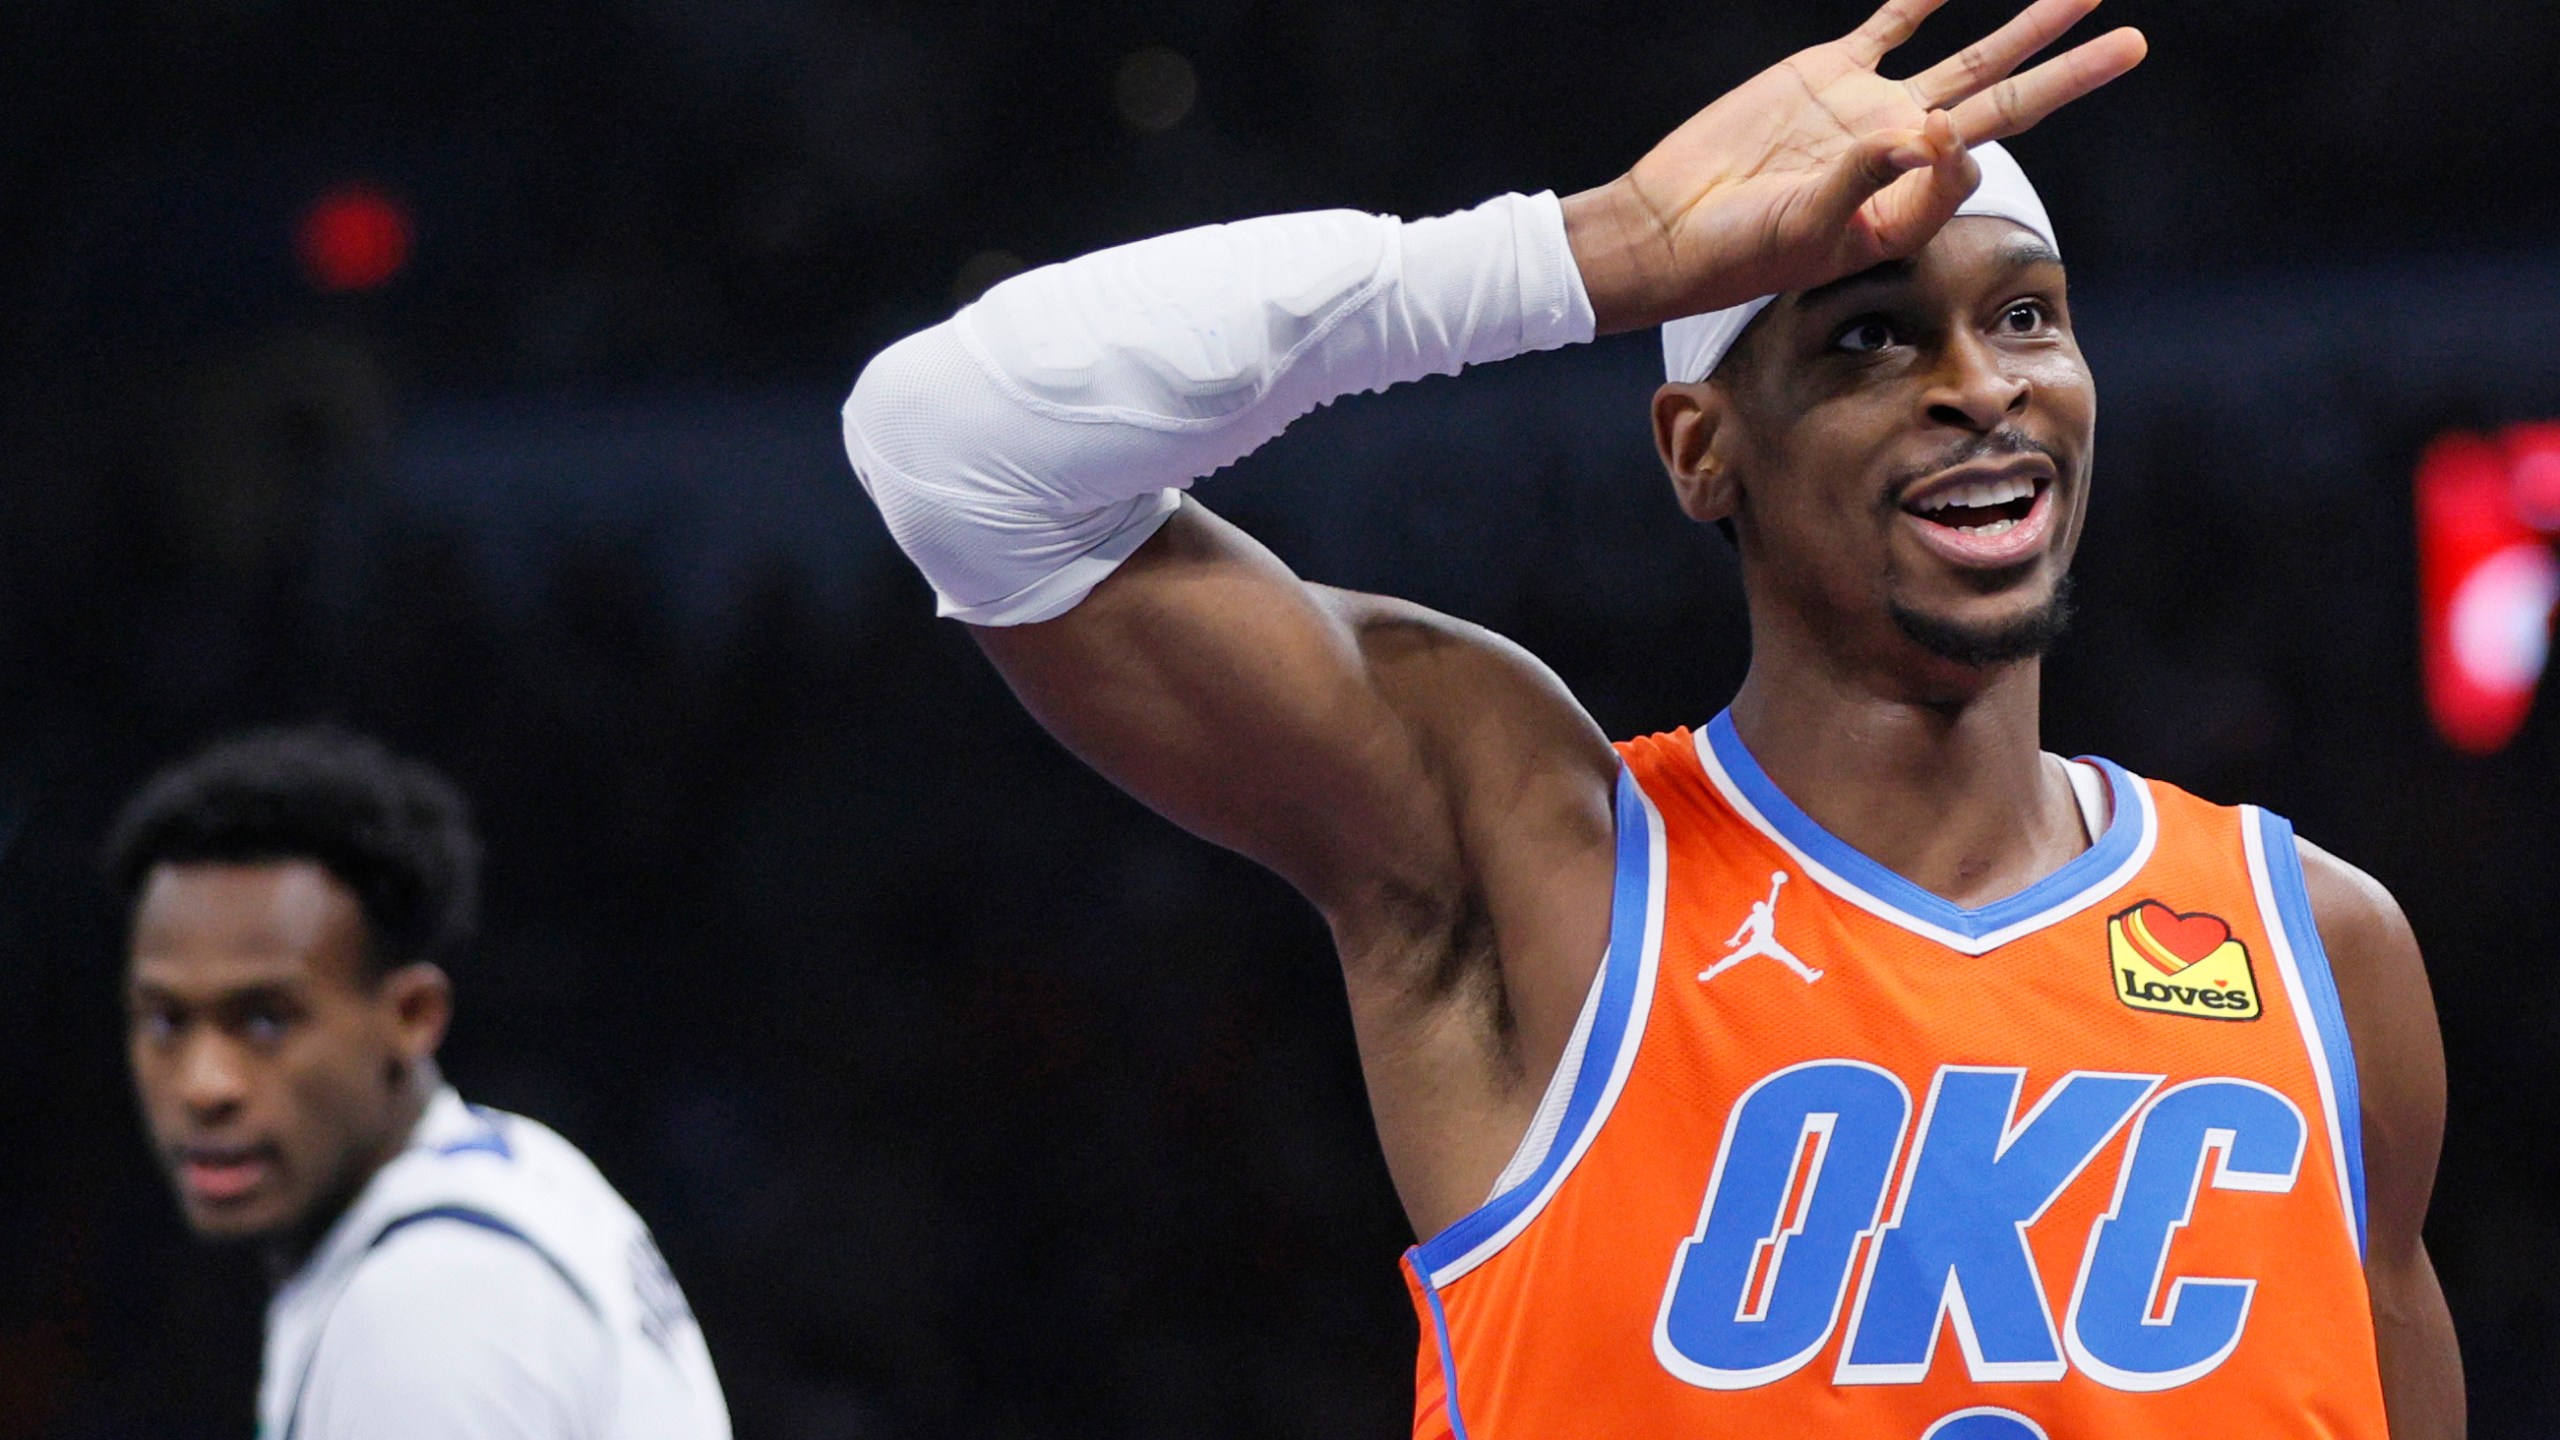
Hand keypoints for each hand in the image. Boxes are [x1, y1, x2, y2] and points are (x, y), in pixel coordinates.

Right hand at [1565, 0, 2145, 334]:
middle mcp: (1905, 154)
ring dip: (2026, 25)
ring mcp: (1871, 109)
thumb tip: (1933, 131)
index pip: (1969, 162)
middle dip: (2069, 70)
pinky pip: (1893, 23)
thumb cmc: (1739, 252)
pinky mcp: (1828, 75)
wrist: (1668, 226)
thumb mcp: (1811, 231)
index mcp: (1909, 206)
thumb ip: (1872, 180)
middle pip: (2006, 101)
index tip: (1927, 137)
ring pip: (1968, 57)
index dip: (1963, 145)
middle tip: (2132, 44)